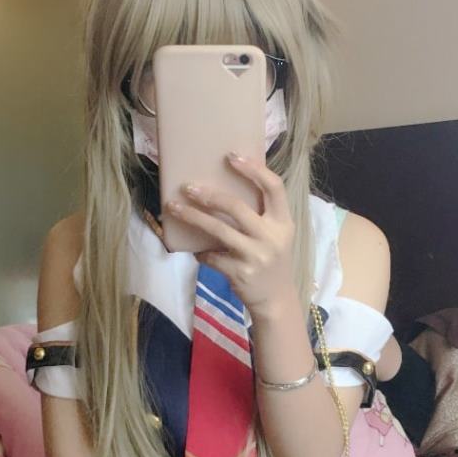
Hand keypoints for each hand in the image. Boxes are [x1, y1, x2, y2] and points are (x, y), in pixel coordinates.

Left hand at [162, 152, 297, 315]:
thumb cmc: (271, 261)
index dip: (253, 169)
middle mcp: (272, 237)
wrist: (276, 300)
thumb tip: (222, 188)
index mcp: (283, 222)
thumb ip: (261, 215)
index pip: (274, 187)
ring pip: (218, 230)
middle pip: (237, 207)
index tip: (231, 156)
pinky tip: (197, 251)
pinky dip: (201, 252)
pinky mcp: (240, 273)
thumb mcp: (276, 236)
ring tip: (174, 207)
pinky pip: (212, 257)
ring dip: (193, 217)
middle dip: (209, 195)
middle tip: (188, 187)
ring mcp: (256, 256)